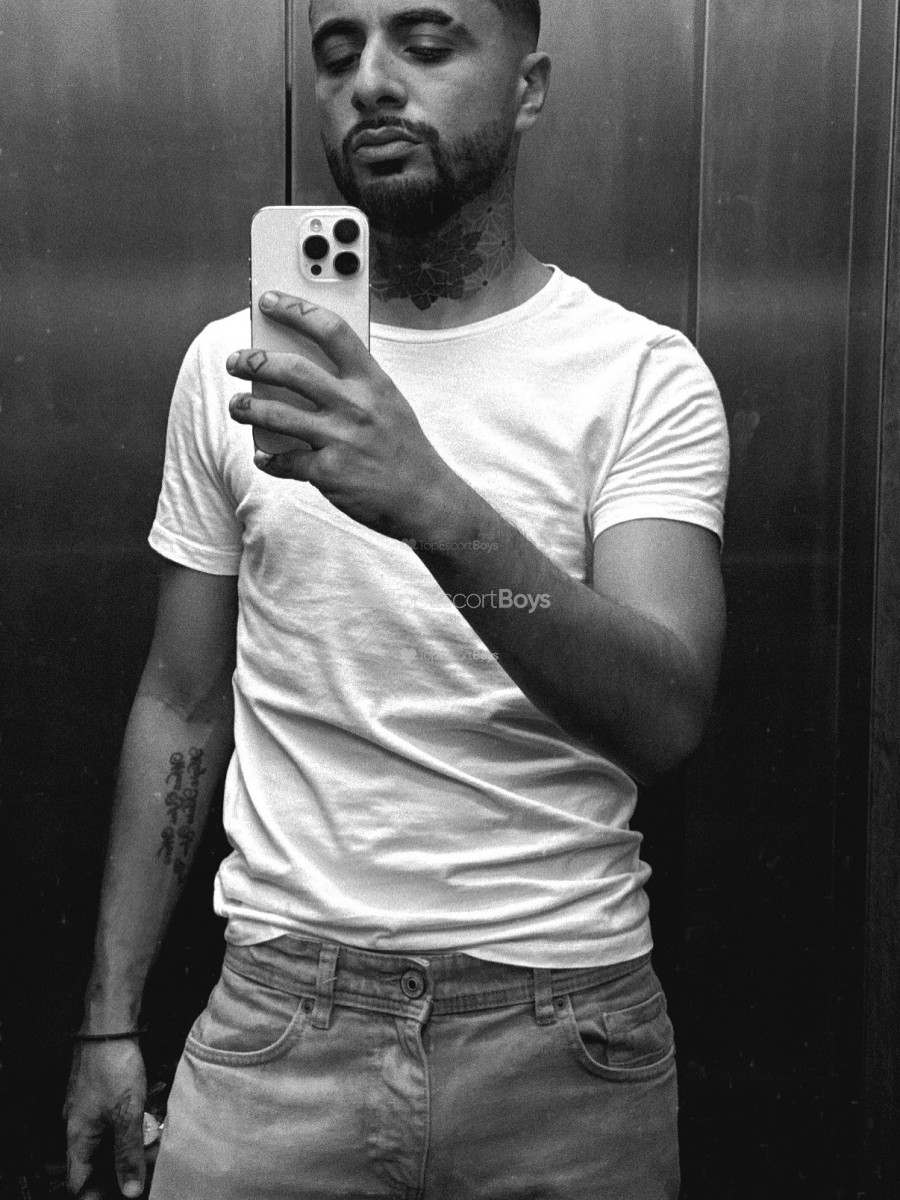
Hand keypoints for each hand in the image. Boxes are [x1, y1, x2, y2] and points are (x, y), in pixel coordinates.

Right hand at [64, 1040, 147, 1198]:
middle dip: (122, 1171)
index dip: (98, 1194)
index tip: (124, 1195)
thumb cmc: (114, 1066)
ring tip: (155, 1152)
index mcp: (78, 1137)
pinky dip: (130, 1131)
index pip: (80, 1182)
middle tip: (147, 1174)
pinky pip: (114, 1124)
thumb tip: (131, 1191)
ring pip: (108, 1142)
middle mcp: (78, 1126)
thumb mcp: (126, 1114)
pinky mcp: (102, 1095)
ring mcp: (89, 1109)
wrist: (110, 1025)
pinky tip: (150, 1129)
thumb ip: (128, 1154)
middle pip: (96, 1164)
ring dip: (129, 1149)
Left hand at [226, 291, 460, 539]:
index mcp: (372, 381)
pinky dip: (270, 458)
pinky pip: (285, 461)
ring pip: (276, 414)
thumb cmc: (403, 447)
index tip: (269, 300)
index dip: (295, 310)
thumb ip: (353, 383)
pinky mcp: (328, 473)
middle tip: (236, 361)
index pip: (331, 330)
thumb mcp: (388, 403)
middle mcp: (355, 405)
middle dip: (254, 362)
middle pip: (292, 370)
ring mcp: (340, 439)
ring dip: (247, 408)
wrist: (425, 499)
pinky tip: (264, 456)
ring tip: (237, 406)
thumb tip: (301, 365)